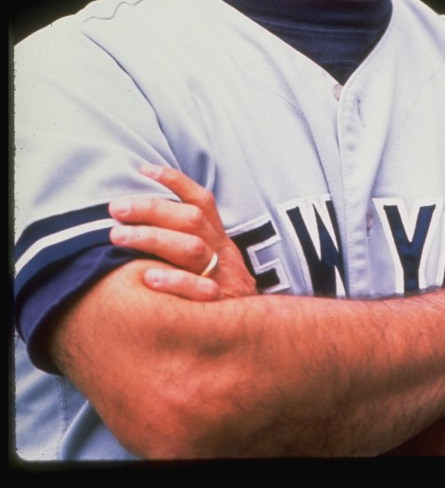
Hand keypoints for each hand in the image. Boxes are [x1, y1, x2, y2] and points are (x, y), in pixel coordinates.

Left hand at [109, 163, 256, 301]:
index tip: (143, 170)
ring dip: (152, 239)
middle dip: (151, 209)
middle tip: (116, 208)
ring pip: (191, 249)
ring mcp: (224, 280)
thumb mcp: (214, 268)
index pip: (201, 202)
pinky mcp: (220, 309)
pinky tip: (147, 279)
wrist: (262, 342)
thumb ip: (188, 246)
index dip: (175, 182)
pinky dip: (174, 282)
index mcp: (221, 241)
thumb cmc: (223, 302)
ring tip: (117, 236)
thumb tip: (144, 224)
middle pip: (190, 221)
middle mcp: (224, 255)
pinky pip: (199, 292)